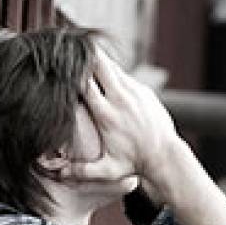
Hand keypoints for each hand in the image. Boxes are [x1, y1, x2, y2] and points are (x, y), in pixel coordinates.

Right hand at [71, 48, 182, 202]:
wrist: (165, 156)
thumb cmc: (135, 163)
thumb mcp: (108, 170)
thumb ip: (83, 171)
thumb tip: (60, 174)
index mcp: (106, 114)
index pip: (85, 84)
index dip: (72, 74)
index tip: (61, 70)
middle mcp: (120, 99)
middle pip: (99, 64)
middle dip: (85, 56)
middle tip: (72, 50)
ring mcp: (134, 91)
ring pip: (112, 65)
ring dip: (98, 61)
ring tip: (84, 56)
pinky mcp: (144, 90)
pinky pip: (123, 74)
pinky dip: (112, 71)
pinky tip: (103, 73)